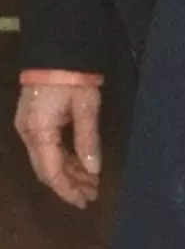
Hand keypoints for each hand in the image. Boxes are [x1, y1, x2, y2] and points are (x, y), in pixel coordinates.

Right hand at [14, 82, 102, 207]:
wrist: (58, 47)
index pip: (51, 172)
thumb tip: (93, 171)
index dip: (68, 190)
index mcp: (38, 132)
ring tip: (91, 182)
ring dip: (68, 171)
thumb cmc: (74, 76)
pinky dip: (64, 157)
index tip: (86, 201)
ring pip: (47, 159)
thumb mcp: (86, 107)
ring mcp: (28, 127)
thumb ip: (88, 140)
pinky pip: (47, 147)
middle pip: (46, 169)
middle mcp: (27, 133)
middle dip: (69, 184)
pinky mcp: (33, 120)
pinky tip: (80, 164)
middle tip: (93, 193)